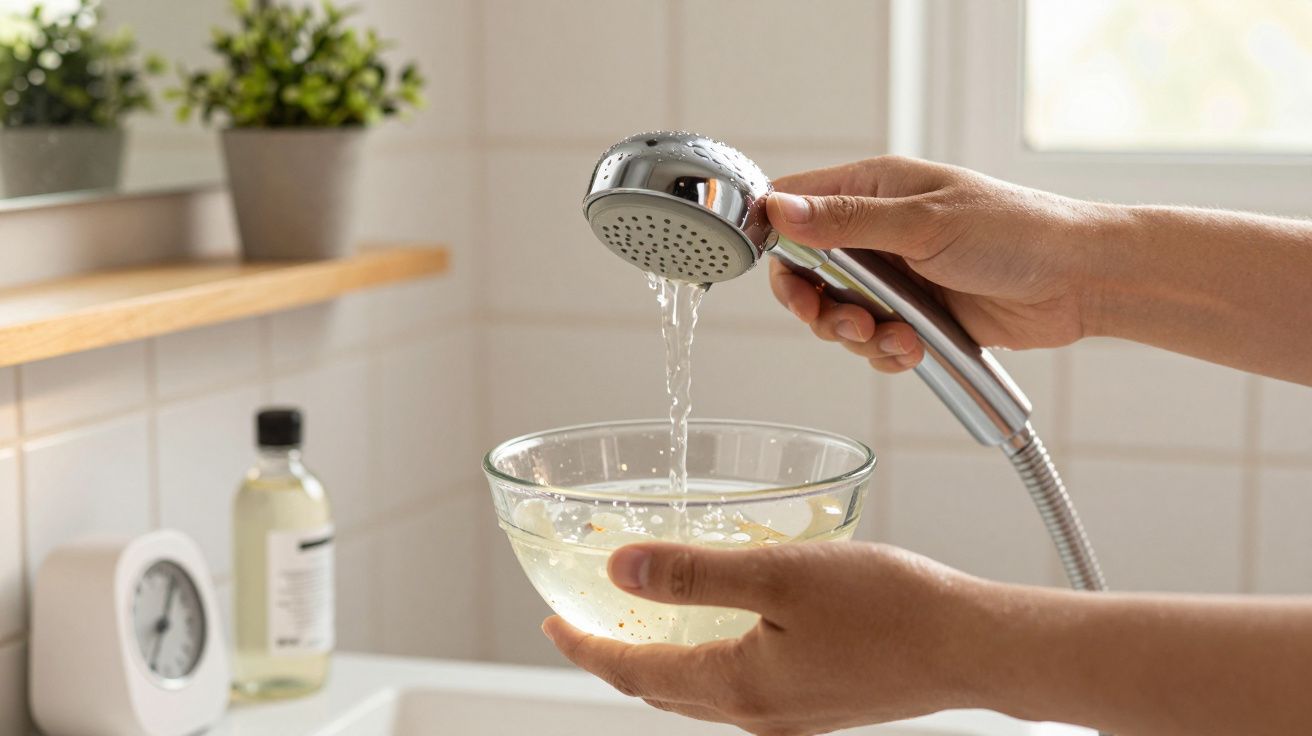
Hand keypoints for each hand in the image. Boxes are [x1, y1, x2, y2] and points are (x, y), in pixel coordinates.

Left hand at [541, 541, 995, 735]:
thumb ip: (695, 573)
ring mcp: (788, 715)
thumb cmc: (890, 607)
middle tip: (582, 625)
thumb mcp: (780, 574)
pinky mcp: (817, 703)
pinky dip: (705, 662)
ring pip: (699, 691)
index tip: (550, 623)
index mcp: (737, 685)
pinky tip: (720, 632)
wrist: (972, 647)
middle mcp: (757, 713)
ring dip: (659, 661)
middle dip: (614, 657)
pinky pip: (739, 688)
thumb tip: (619, 570)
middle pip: (660, 688)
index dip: (584, 647)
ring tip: (639, 625)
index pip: (634, 672)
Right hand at [766, 156, 1114, 372]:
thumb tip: (779, 208)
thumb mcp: (924, 224)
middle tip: (844, 321)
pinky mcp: (914, 315)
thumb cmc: (1016, 232)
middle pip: (806, 272)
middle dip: (817, 306)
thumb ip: (847, 222)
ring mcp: (894, 276)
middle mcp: (877, 231)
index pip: (794, 205)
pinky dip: (885, 352)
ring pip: (837, 314)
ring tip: (894, 337)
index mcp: (874, 189)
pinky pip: (873, 341)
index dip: (776, 240)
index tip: (786, 277)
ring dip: (856, 335)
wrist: (1079, 281)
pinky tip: (914, 349)